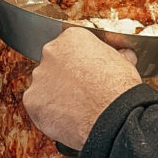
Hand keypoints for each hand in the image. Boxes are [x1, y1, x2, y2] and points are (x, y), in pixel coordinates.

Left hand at [23, 28, 140, 150]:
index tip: (86, 73)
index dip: (80, 62)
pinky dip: (48, 113)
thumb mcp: (125, 63)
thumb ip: (116, 56)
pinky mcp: (32, 101)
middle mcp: (51, 53)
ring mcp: (39, 77)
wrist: (112, 117)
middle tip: (80, 92)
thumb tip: (124, 55)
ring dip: (55, 95)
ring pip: (44, 86)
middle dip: (64, 77)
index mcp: (73, 38)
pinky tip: (66, 119)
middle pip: (53, 64)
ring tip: (75, 109)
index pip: (71, 46)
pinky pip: (38, 107)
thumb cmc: (119, 90)